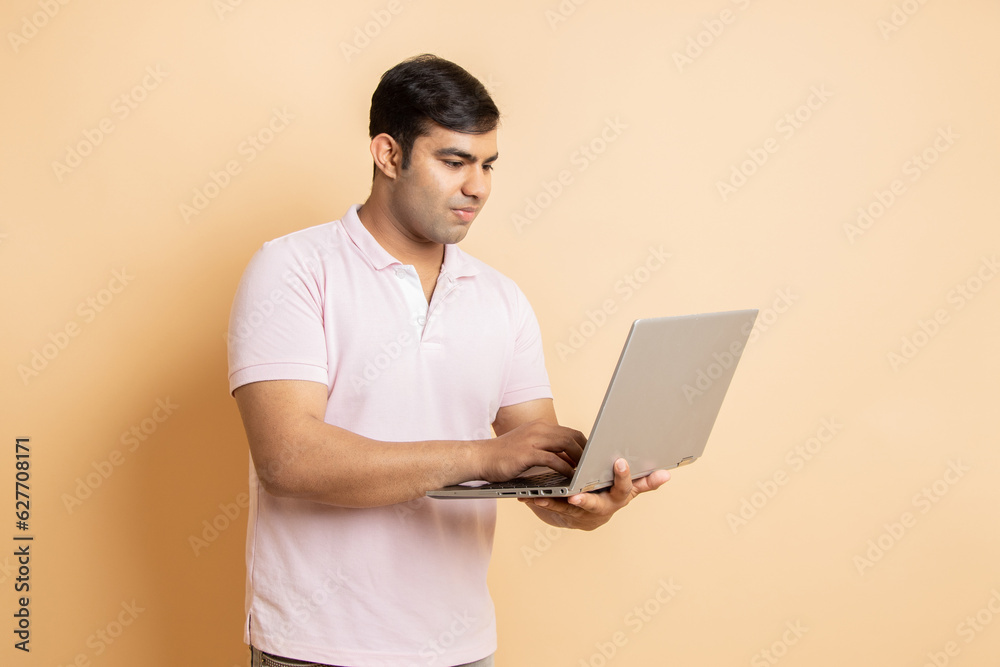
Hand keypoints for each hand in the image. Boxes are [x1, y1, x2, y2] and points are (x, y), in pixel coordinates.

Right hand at [478, 419, 585, 481]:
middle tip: (593, 467)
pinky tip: (570, 477)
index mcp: (540, 426)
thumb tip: (569, 459)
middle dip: (586, 452)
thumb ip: (547, 450)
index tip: (592, 458)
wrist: (479, 458)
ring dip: (579, 460)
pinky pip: (554, 459)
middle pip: (572, 436)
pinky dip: (565, 469)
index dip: (584, 445)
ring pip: (566, 445)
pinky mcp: (527, 453)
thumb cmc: (504, 457)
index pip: (570, 432)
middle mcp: (538, 429)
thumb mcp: (528, 448)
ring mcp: (533, 440)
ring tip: (585, 473)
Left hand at [518, 458, 669, 530]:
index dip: (622, 476)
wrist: (587, 517)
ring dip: (557, 502)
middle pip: (596, 504)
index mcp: (618, 497)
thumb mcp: (627, 489)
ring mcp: (583, 514)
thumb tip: (668, 474)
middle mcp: (602, 508)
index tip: (619, 462)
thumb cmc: (608, 495)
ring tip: (542, 493)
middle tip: (576, 495)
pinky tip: (528, 495)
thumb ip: (646, 482)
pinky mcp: (564, 515)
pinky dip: (541, 501)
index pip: (624, 487)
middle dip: (586, 500)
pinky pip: (552, 508)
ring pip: (569, 508)